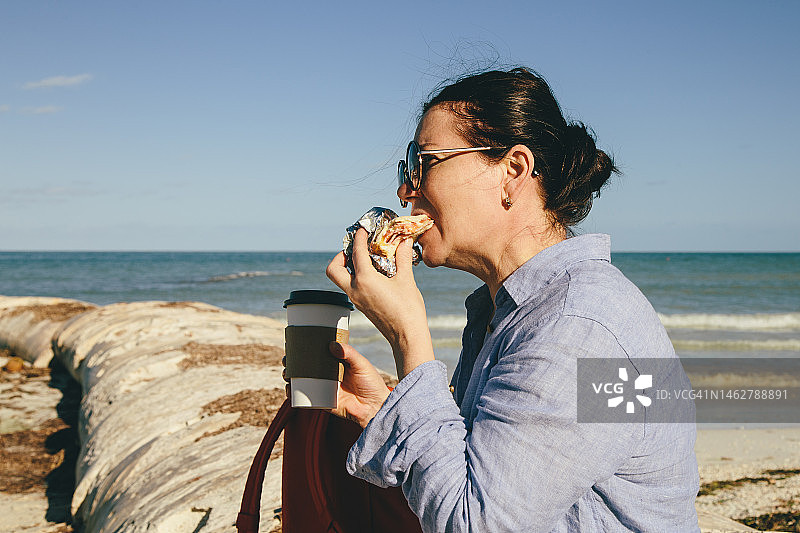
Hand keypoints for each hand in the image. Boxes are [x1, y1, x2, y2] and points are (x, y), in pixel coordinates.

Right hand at [282, 345, 388, 427]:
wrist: (375, 407)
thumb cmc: (372, 384)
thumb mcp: (361, 364)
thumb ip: (349, 353)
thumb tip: (332, 344)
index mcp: (336, 362)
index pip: (318, 353)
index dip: (305, 349)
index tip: (294, 343)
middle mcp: (328, 374)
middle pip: (306, 366)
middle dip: (293, 362)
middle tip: (288, 359)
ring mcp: (324, 387)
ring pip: (302, 380)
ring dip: (291, 376)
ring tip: (287, 373)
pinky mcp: (322, 401)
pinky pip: (305, 397)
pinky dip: (294, 394)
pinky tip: (289, 389)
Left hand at [326, 227, 433, 378]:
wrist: (407, 337)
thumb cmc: (408, 310)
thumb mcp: (406, 280)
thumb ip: (403, 258)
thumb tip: (404, 242)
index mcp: (364, 280)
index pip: (356, 253)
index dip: (358, 237)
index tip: (362, 229)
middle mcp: (355, 290)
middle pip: (333, 269)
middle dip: (339, 257)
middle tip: (354, 250)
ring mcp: (356, 300)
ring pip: (340, 280)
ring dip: (347, 267)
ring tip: (365, 260)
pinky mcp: (361, 307)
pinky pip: (350, 288)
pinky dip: (355, 278)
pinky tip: (373, 275)